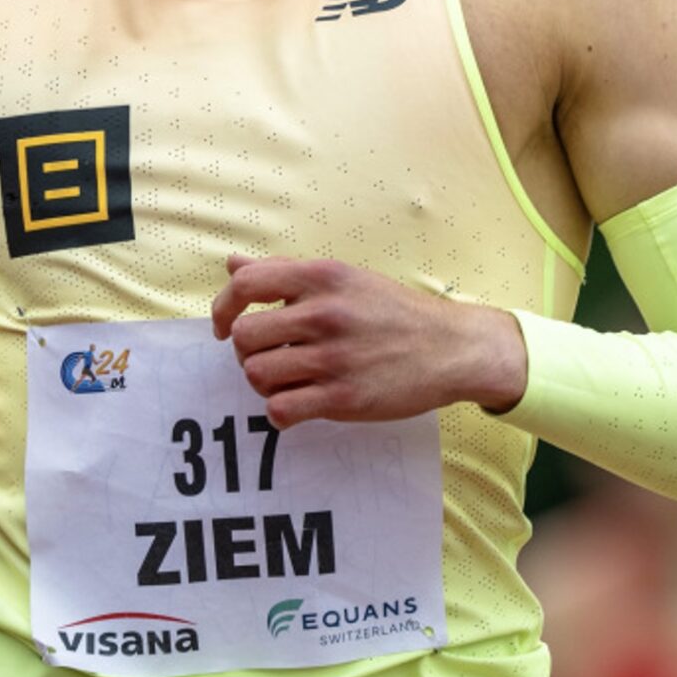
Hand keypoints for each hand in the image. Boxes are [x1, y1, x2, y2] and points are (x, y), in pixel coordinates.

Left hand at [211, 254, 526, 428]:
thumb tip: (232, 264)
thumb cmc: (391, 311)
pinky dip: (280, 412)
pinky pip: (280, 410)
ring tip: (287, 381)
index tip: (224, 326)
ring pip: (257, 374)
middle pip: (244, 336)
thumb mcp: (343, 278)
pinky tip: (298, 405)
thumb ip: (284, 272)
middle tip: (270, 357)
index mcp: (321, 278)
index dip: (223, 307)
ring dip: (263, 383)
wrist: (453, 348)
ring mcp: (334, 358)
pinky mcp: (344, 398)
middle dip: (248, 351)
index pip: (245, 284)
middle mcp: (324, 314)